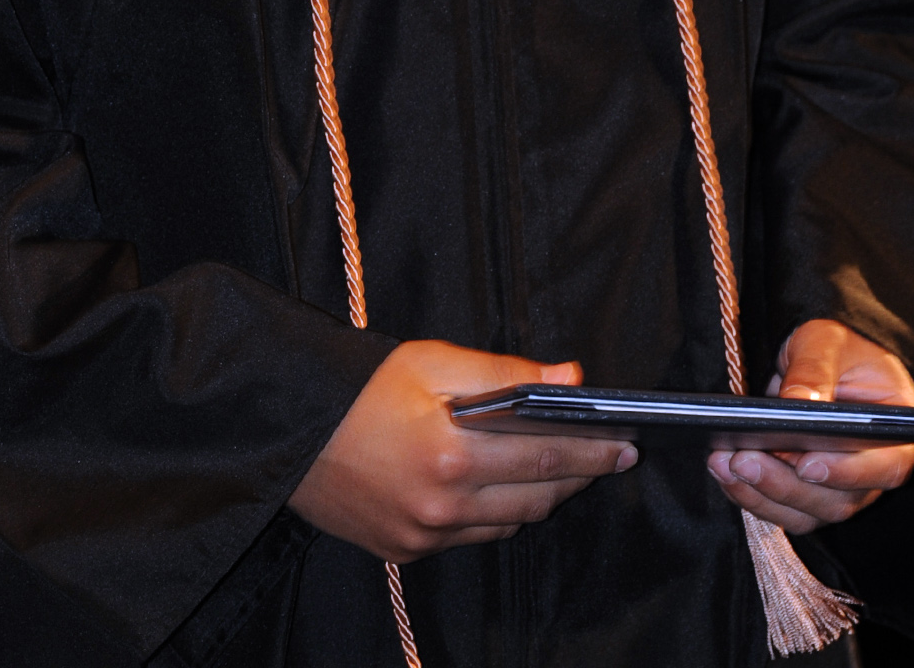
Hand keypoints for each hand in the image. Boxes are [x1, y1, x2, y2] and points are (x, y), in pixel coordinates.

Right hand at [289, 340, 636, 562]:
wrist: (286, 429)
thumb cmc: (359, 387)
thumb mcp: (432, 362)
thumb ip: (506, 372)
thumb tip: (569, 377)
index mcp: (452, 456)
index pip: (547, 457)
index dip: (594, 450)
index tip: (627, 442)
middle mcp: (442, 506)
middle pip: (536, 499)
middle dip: (579, 475)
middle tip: (610, 454)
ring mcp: (423, 536)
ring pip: (508, 525)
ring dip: (541, 498)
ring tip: (563, 468)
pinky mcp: (406, 551)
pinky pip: (472, 538)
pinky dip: (498, 516)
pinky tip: (505, 489)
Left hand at [706, 319, 913, 534]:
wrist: (821, 361)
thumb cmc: (837, 349)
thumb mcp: (827, 341)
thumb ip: (816, 368)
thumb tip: (797, 403)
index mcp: (896, 435)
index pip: (886, 467)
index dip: (848, 473)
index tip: (808, 464)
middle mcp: (872, 472)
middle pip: (837, 500)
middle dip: (785, 484)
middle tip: (742, 459)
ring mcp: (840, 490)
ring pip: (805, 513)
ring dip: (760, 494)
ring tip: (723, 463)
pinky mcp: (808, 496)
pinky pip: (782, 510)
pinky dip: (751, 495)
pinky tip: (722, 470)